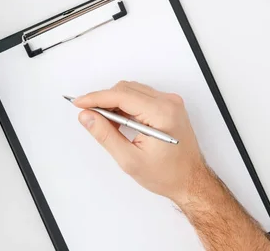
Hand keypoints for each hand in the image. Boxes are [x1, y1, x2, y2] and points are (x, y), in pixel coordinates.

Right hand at [74, 81, 208, 204]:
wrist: (191, 182)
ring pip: (132, 90)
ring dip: (114, 102)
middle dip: (103, 100)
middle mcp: (168, 102)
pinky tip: (117, 120)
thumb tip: (86, 116)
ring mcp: (170, 102)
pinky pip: (140, 96)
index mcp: (161, 113)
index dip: (96, 98)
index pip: (121, 95)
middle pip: (126, 89)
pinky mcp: (169, 106)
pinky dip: (125, 105)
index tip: (78, 103)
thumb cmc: (166, 175)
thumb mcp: (129, 160)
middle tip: (88, 115)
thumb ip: (105, 135)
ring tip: (102, 121)